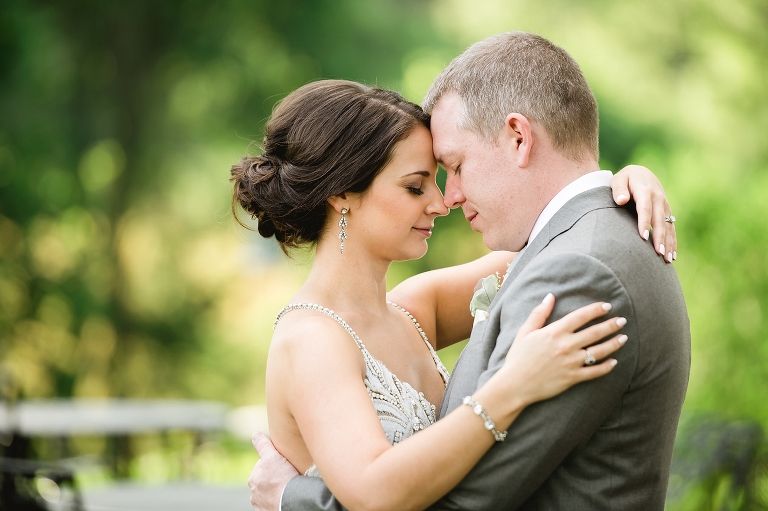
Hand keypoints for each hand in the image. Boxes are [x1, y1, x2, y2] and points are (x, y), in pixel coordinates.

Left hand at [248, 432, 298, 510]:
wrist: (291, 502)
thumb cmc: (282, 478)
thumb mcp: (272, 457)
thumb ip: (263, 445)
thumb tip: (255, 435)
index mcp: (253, 478)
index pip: (263, 467)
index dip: (274, 463)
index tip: (283, 465)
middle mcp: (254, 492)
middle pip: (265, 480)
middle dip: (273, 478)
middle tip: (286, 476)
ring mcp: (260, 504)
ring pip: (268, 493)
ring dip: (275, 490)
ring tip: (286, 488)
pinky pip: (271, 503)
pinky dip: (276, 500)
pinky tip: (284, 497)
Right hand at [502, 293, 627, 404]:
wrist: (515, 385)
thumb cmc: (518, 358)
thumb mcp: (525, 332)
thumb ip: (539, 313)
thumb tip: (550, 296)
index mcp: (554, 332)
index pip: (580, 316)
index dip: (595, 310)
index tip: (607, 306)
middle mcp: (566, 345)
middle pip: (595, 332)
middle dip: (611, 325)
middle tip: (622, 320)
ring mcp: (571, 362)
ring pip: (599, 351)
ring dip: (614, 344)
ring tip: (624, 338)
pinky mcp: (573, 378)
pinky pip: (595, 372)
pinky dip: (606, 367)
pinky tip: (614, 362)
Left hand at [611, 164, 675, 262]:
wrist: (641, 173)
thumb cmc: (625, 179)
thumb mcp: (618, 179)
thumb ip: (618, 189)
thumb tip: (621, 200)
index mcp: (645, 190)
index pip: (645, 208)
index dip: (644, 222)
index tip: (643, 237)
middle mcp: (658, 198)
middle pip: (659, 220)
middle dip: (659, 237)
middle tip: (658, 253)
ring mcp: (664, 205)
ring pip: (668, 226)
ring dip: (668, 242)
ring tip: (667, 259)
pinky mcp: (667, 211)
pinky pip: (671, 227)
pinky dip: (672, 241)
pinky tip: (672, 255)